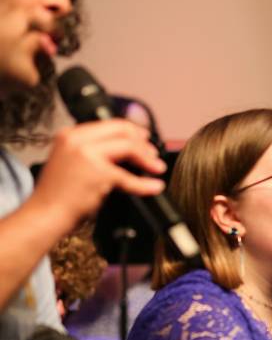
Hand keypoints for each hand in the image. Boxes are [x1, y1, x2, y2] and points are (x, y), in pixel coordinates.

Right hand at [26, 119, 165, 231]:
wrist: (45, 214)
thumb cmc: (59, 194)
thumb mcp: (72, 161)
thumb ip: (93, 150)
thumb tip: (127, 148)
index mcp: (70, 134)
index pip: (109, 124)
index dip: (132, 131)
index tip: (145, 139)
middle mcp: (77, 140)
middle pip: (122, 131)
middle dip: (143, 142)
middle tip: (154, 154)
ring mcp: (87, 154)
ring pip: (129, 147)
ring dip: (148, 159)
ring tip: (157, 168)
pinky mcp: (98, 173)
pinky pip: (129, 177)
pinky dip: (145, 184)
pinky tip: (154, 187)